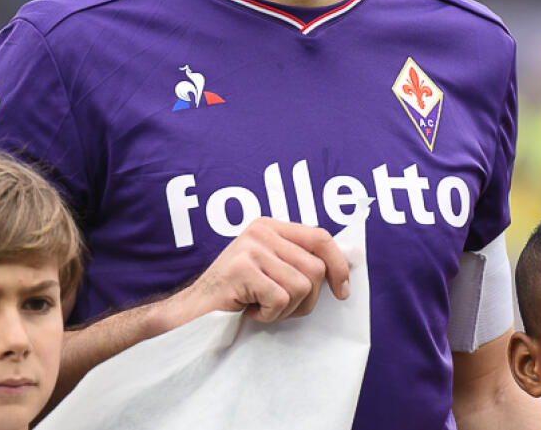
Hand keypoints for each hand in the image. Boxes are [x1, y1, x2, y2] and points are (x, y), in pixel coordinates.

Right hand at [173, 217, 350, 323]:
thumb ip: (300, 262)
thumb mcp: (271, 271)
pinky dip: (269, 315)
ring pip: (302, 286)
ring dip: (285, 309)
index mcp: (270, 226)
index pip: (321, 236)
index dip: (339, 264)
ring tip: (261, 306)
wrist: (191, 313)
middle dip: (306, 299)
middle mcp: (261, 230)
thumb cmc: (235, 296)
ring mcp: (250, 247)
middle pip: (316, 268)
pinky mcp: (242, 269)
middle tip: (278, 306)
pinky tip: (250, 310)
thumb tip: (348, 266)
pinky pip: (281, 299)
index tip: (343, 291)